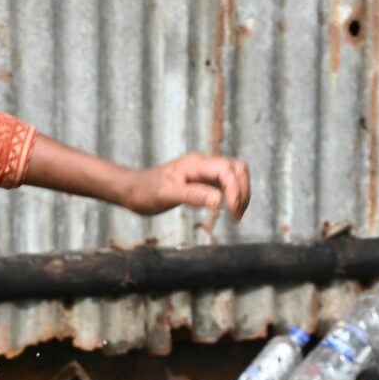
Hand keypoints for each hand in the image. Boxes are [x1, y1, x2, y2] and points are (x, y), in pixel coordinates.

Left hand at [121, 152, 250, 220]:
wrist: (134, 189)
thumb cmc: (147, 192)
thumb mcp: (167, 195)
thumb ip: (193, 195)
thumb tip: (219, 200)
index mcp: (196, 164)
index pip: (228, 170)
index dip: (236, 190)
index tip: (232, 212)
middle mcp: (204, 164)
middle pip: (238, 168)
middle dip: (244, 191)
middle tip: (237, 215)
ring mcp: (205, 171)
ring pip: (236, 174)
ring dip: (242, 193)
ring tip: (237, 215)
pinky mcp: (205, 180)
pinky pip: (228, 183)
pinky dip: (235, 195)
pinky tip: (230, 211)